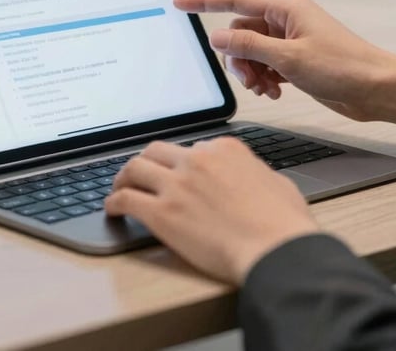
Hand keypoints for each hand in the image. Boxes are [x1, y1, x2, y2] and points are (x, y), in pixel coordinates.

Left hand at [105, 137, 316, 284]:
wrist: (276, 249)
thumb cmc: (283, 224)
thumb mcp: (277, 182)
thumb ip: (255, 173)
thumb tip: (252, 178)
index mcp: (225, 149)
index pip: (192, 147)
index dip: (182, 162)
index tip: (177, 173)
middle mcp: (197, 160)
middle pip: (157, 150)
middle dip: (147, 161)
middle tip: (140, 174)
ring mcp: (177, 185)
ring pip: (135, 167)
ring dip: (123, 177)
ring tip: (119, 187)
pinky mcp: (163, 213)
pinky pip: (127, 199)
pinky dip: (114, 202)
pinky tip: (112, 209)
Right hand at [175, 0, 395, 125]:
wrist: (377, 89)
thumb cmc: (344, 67)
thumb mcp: (289, 57)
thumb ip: (249, 44)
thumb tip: (218, 36)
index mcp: (285, 7)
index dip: (204, 2)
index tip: (179, 2)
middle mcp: (285, 19)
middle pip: (240, 31)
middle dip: (238, 57)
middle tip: (249, 78)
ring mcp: (290, 39)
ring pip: (250, 50)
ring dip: (251, 71)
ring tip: (265, 88)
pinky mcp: (295, 58)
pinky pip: (264, 63)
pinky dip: (264, 77)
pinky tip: (275, 91)